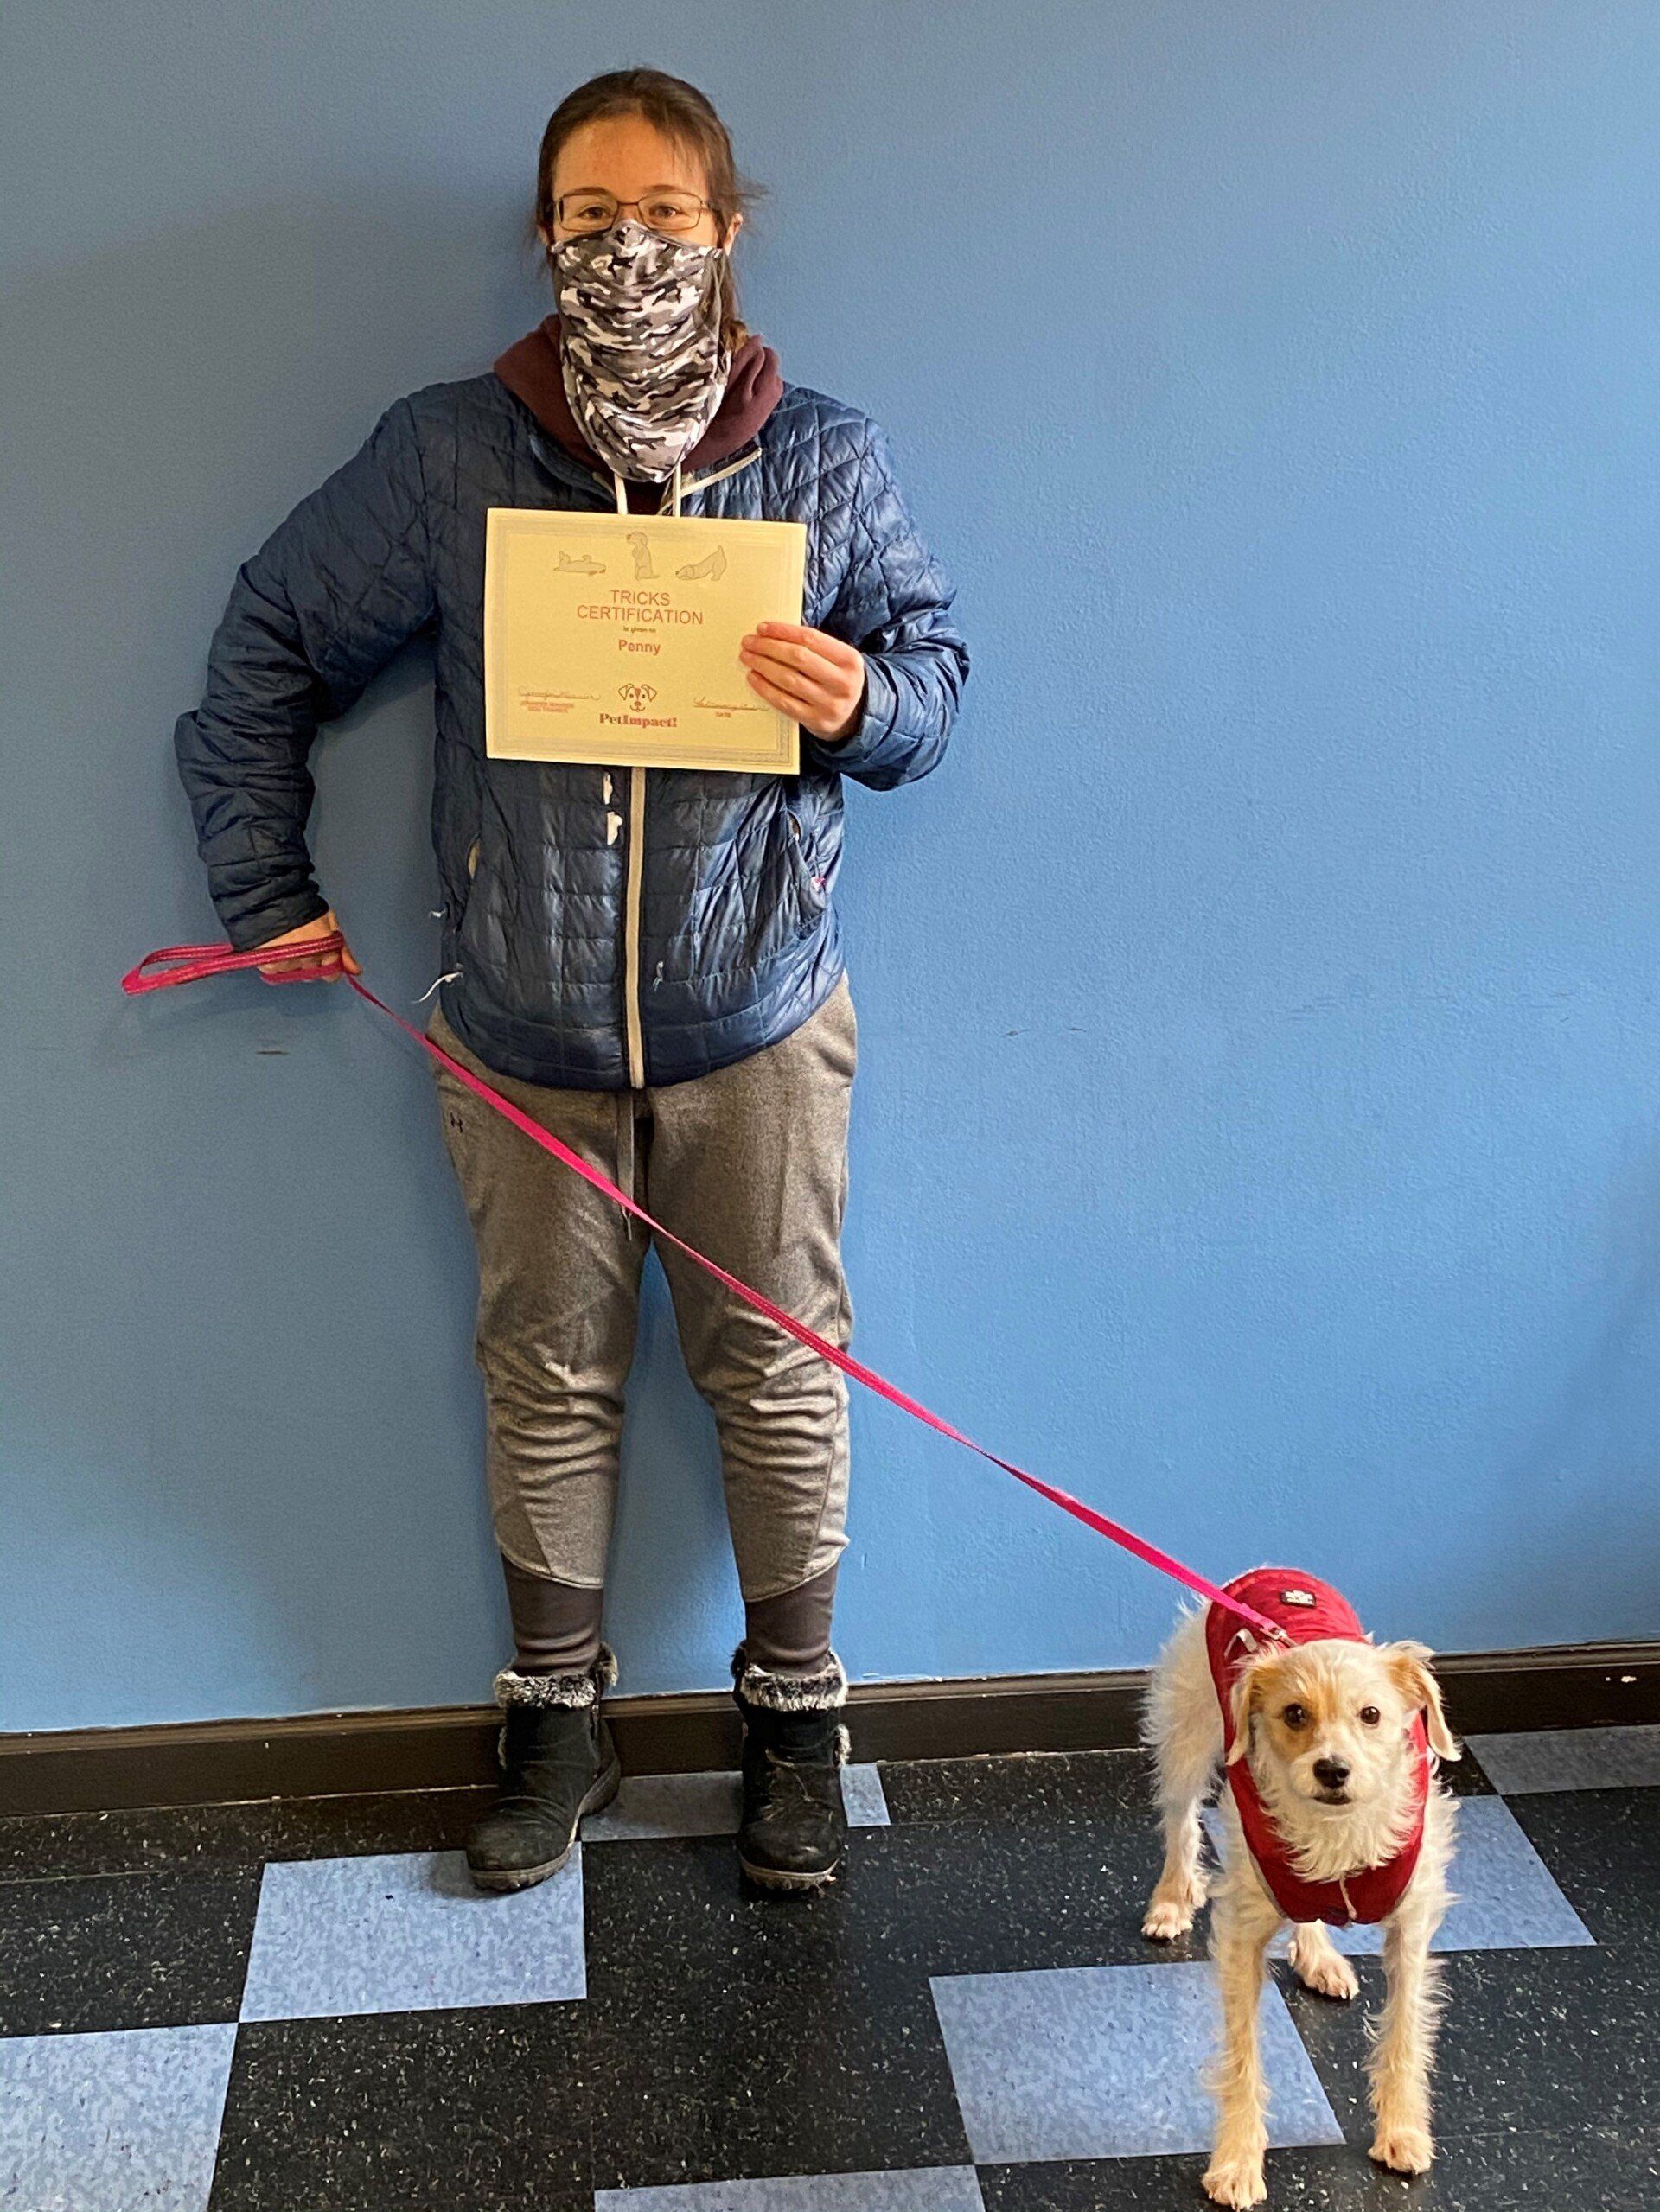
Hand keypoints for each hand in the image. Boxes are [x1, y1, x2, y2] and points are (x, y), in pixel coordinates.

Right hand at [252, 907, 361, 983]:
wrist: (273, 898)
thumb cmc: (304, 906)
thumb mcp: (330, 923)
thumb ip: (343, 950)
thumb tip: (356, 971)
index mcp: (325, 952)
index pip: (331, 974)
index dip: (329, 966)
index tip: (323, 957)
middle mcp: (308, 962)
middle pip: (312, 974)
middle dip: (311, 963)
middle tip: (303, 945)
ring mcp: (287, 965)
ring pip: (294, 973)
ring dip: (292, 963)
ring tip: (287, 943)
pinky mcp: (268, 965)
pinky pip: (275, 971)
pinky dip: (275, 963)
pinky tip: (275, 947)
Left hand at [738, 621, 867, 743]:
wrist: (852, 715)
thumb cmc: (836, 679)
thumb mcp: (837, 659)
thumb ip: (814, 647)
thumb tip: (771, 633)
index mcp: (850, 660)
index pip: (811, 639)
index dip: (783, 631)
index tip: (762, 628)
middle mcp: (843, 682)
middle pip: (798, 658)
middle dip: (769, 647)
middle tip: (749, 642)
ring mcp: (829, 704)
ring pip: (789, 680)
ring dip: (763, 665)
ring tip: (748, 657)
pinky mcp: (816, 720)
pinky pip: (784, 702)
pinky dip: (765, 688)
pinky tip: (754, 677)